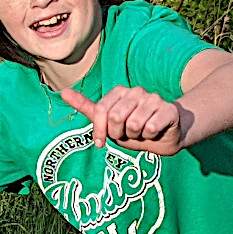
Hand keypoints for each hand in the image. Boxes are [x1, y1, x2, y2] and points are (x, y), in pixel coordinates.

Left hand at [61, 85, 187, 155]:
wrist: (165, 137)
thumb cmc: (134, 130)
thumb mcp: (108, 122)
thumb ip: (87, 108)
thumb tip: (63, 92)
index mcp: (120, 92)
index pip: (101, 110)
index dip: (100, 131)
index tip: (101, 142)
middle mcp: (137, 91)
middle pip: (116, 118)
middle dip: (119, 134)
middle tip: (128, 134)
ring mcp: (154, 98)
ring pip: (134, 124)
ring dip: (136, 136)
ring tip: (142, 133)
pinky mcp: (169, 109)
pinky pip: (151, 127)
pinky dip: (151, 136)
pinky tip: (155, 132)